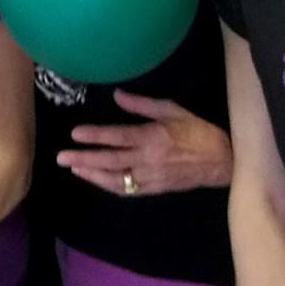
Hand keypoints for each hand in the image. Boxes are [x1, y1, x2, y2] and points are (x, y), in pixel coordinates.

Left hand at [56, 90, 232, 196]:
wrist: (222, 161)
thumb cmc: (197, 132)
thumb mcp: (172, 110)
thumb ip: (142, 105)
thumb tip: (117, 95)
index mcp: (153, 137)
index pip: (118, 137)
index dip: (96, 136)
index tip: (76, 134)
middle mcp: (149, 159)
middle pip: (111, 161)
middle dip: (84, 159)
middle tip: (62, 157)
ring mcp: (151, 177)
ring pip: (116, 179)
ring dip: (92, 175)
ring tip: (74, 169)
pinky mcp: (155, 189)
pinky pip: (128, 190)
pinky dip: (109, 186)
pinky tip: (95, 179)